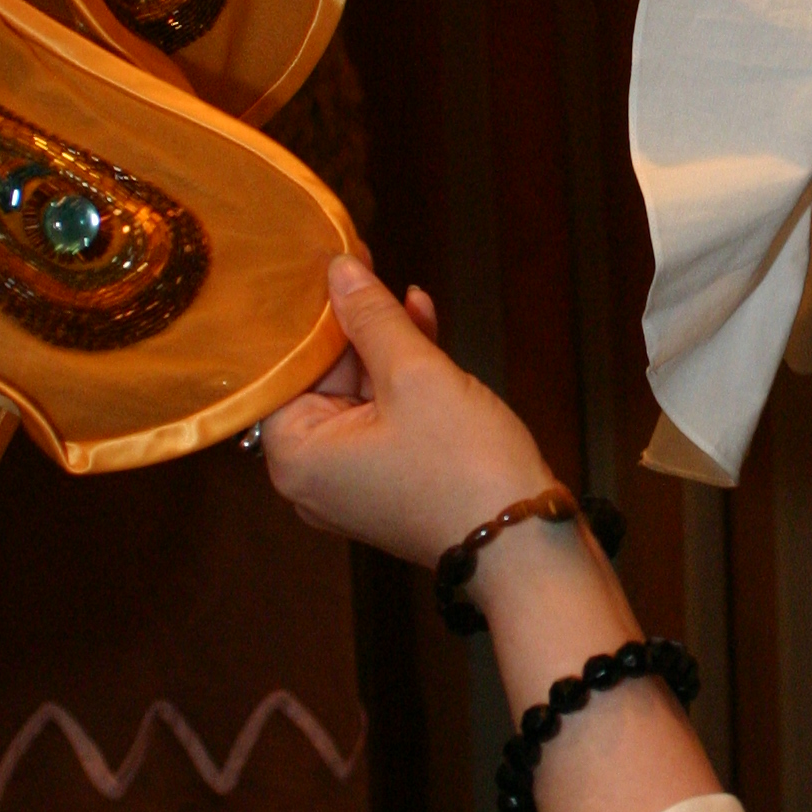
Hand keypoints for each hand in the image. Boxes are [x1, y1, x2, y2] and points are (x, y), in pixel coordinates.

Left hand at [261, 254, 549, 562]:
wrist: (526, 544)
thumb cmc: (464, 466)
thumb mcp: (415, 374)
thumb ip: (372, 318)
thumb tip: (341, 271)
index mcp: (296, 456)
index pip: (286, 369)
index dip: (312, 314)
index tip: (330, 267)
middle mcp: (311, 477)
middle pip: (321, 381)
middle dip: (354, 329)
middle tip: (372, 270)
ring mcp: (351, 485)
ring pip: (358, 397)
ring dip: (385, 348)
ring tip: (410, 299)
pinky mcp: (389, 485)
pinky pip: (383, 421)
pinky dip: (403, 382)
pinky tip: (424, 331)